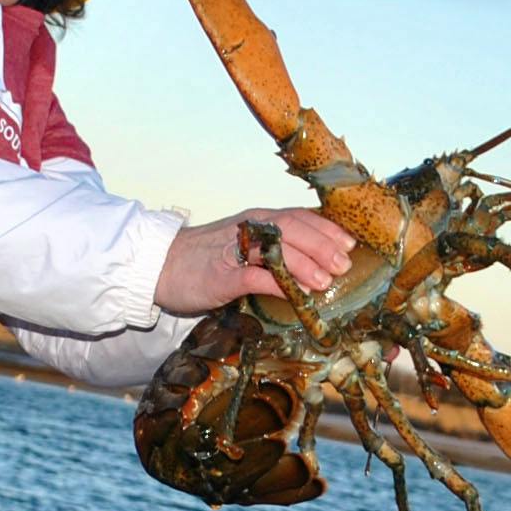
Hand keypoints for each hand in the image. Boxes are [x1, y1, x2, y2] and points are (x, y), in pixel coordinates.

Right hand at [154, 209, 357, 314]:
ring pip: (277, 248)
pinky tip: (296, 293)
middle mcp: (249, 229)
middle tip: (344, 264)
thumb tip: (312, 262)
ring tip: (326, 281)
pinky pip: (255, 277)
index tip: (350, 243)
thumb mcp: (244, 246)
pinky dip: (279, 283)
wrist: (159, 266)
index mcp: (257, 220)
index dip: (327, 229)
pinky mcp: (222, 276)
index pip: (299, 217)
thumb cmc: (205, 259)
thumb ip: (274, 249)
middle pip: (293, 229)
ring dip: (306, 264)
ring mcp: (235, 251)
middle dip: (323, 245)